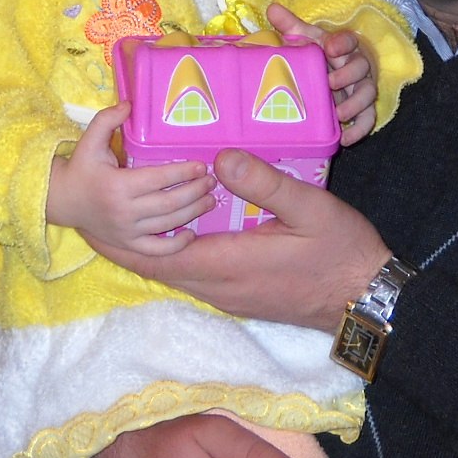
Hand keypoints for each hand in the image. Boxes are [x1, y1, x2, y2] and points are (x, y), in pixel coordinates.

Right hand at [45, 103, 213, 259]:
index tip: (201, 165)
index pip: (157, 179)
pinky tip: (191, 235)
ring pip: (166, 225)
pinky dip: (175, 246)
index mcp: (117, 186)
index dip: (182, 172)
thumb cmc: (81, 167)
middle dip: (194, 192)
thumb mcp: (89, 141)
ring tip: (209, 200)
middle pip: (168, 204)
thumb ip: (107, 120)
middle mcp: (123, 211)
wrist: (62, 201)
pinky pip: (155, 250)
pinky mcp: (126, 244)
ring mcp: (125, 231)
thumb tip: (129, 103)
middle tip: (211, 181)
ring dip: (192, 213)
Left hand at [116, 150, 389, 331]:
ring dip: (148, 246)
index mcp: (227, 264)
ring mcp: (229, 294)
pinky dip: (174, 251)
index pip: (156, 256)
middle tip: (96, 211)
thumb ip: (264, 183)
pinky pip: (194, 273)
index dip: (120, 239)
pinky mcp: (240, 294)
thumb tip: (220, 157)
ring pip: (174, 272)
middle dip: (124, 242)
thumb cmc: (341, 252)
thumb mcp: (310, 208)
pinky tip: (179, 226)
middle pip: (156, 267)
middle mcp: (219, 286)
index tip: (91, 218)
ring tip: (129, 212)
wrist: (366, 300)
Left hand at [267, 2, 377, 144]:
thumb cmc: (317, 56)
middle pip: (362, 66)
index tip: (330, 48)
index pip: (349, 40)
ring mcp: (362, 89)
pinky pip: (368, 120)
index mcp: (343, 47)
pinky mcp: (363, 110)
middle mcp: (357, 66)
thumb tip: (272, 8)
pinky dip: (360, 130)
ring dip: (355, 104)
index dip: (342, 43)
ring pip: (368, 94)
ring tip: (338, 114)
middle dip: (348, 75)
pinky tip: (345, 138)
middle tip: (329, 83)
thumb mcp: (305, 41)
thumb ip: (291, 26)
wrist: (327, 77)